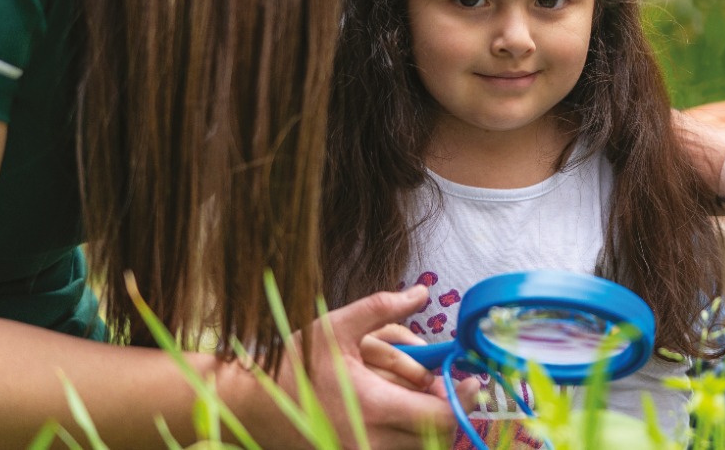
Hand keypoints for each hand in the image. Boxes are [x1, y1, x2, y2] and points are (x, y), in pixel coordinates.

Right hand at [249, 285, 465, 449]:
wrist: (252, 406)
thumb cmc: (294, 364)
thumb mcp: (336, 327)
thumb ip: (383, 308)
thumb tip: (423, 291)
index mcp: (372, 407)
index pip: (439, 415)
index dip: (463, 399)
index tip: (472, 380)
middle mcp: (370, 441)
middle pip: (434, 435)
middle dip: (444, 409)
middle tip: (439, 384)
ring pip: (417, 447)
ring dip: (425, 423)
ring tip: (414, 396)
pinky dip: (405, 435)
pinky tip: (395, 412)